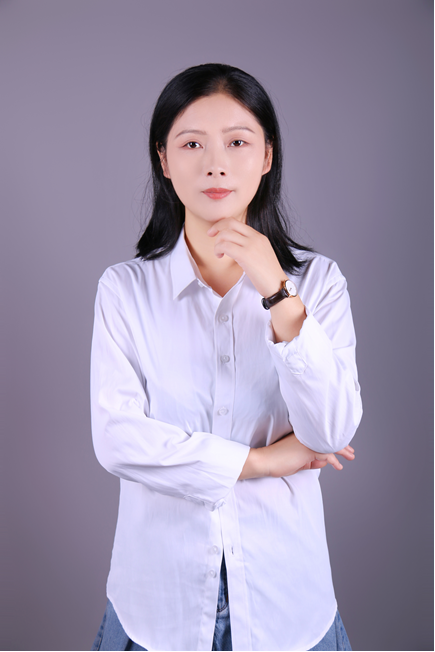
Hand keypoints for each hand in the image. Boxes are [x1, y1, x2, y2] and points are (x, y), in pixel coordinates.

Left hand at [207, 218, 284, 297]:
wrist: (277, 285)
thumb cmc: (268, 275)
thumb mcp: (261, 254)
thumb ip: (250, 246)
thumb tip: (234, 245)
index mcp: (259, 236)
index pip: (237, 222)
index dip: (223, 225)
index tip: (216, 232)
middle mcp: (255, 237)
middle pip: (230, 223)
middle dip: (216, 227)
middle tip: (209, 235)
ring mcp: (251, 245)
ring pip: (225, 234)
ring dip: (217, 243)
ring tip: (219, 254)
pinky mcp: (246, 255)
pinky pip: (225, 246)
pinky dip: (218, 250)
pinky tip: (220, 257)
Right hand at [239, 433, 354, 479]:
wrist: (265, 461)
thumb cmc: (278, 461)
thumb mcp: (298, 462)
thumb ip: (311, 462)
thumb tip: (325, 462)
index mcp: (302, 436)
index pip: (322, 436)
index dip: (333, 441)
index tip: (342, 446)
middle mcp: (306, 435)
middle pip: (328, 438)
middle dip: (342, 445)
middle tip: (351, 452)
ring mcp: (306, 441)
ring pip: (330, 444)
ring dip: (342, 451)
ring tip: (350, 456)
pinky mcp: (307, 449)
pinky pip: (326, 455)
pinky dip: (334, 461)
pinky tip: (339, 466)